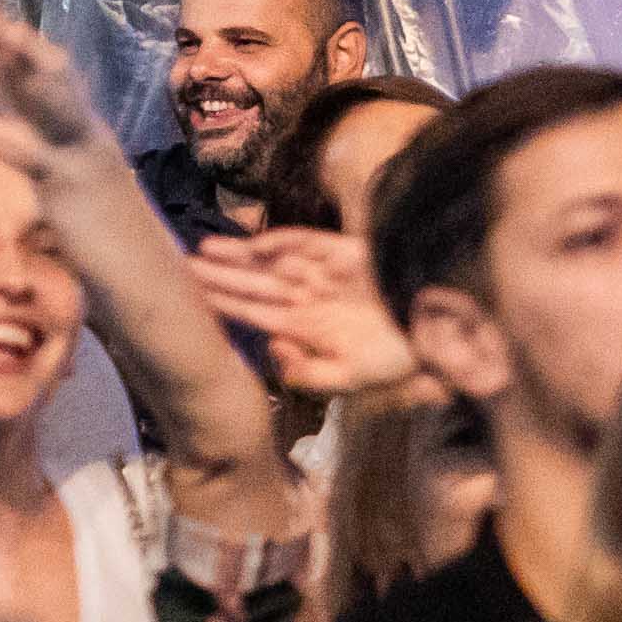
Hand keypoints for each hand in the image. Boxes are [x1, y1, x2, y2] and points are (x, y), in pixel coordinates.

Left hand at [182, 227, 421, 396]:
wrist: (446, 330)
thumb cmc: (401, 359)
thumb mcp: (353, 379)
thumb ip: (310, 375)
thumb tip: (272, 350)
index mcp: (307, 328)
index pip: (253, 314)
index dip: (221, 306)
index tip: (185, 301)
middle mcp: (310, 297)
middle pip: (253, 285)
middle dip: (217, 277)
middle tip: (175, 268)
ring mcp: (327, 273)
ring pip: (272, 262)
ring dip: (238, 256)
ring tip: (201, 250)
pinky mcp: (347, 252)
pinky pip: (307, 243)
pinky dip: (282, 242)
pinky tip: (254, 245)